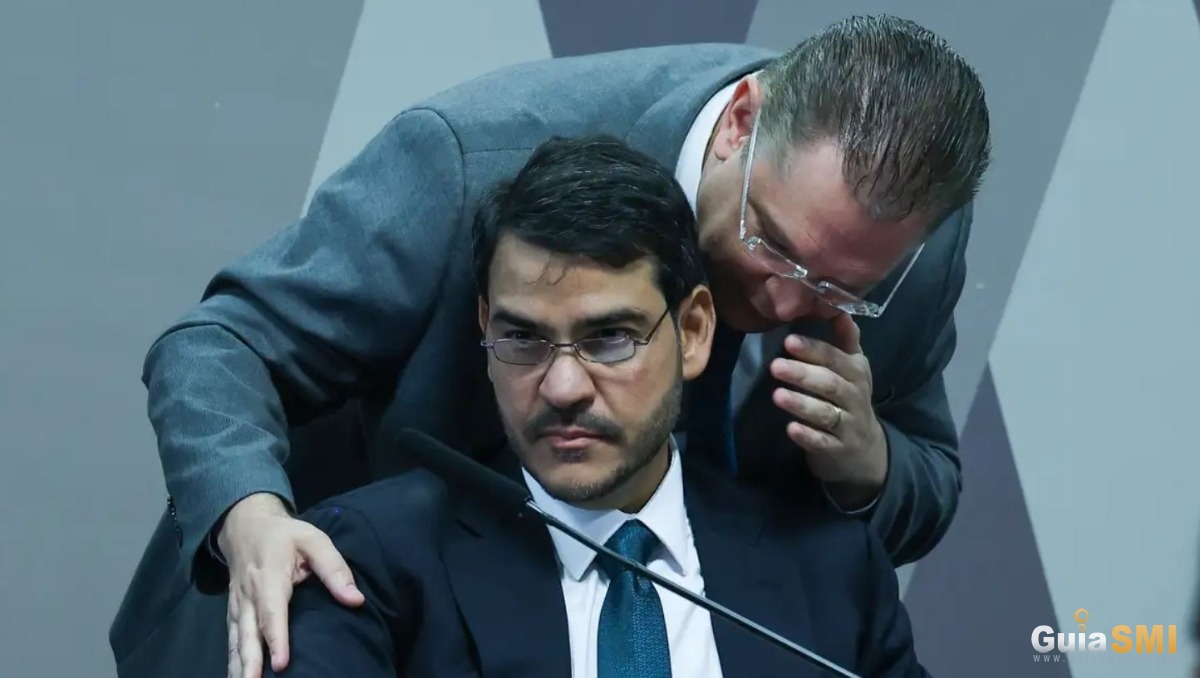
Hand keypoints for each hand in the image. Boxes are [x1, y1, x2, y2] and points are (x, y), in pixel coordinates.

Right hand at [218, 493, 364, 677]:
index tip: (281, 664)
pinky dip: (233, 658)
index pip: (272, 611)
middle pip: (247, 632)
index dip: (276, 638)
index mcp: (270, 577)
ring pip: (236, 639)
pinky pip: (231, 638)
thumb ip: (335, 569)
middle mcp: (249, 595)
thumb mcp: (314, 540)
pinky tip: (237, 676)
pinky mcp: (233, 611)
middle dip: (250, 662)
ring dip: (238, 665)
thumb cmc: (286, 535)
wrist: (246, 524)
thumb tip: (356, 599)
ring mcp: (237, 604)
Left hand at [768, 313, 887, 507]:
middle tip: (775, 366)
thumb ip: (844, 340)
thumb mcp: (852, 369)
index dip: (814, 350)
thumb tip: (839, 307)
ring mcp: (849, 425)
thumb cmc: (849, 400)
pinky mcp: (839, 449)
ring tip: (777, 395)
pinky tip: (790, 429)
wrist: (865, 451)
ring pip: (827, 413)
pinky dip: (808, 436)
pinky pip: (824, 442)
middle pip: (831, 384)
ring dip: (802, 404)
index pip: (836, 359)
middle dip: (803, 374)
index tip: (788, 341)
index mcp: (857, 373)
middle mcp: (856, 397)